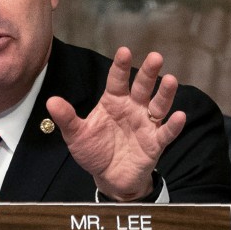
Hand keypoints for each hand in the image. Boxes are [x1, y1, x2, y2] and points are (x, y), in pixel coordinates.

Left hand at [46, 47, 185, 200]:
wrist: (109, 178)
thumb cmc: (94, 151)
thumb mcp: (76, 135)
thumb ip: (67, 118)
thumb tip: (51, 101)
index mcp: (113, 102)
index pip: (117, 81)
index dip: (121, 67)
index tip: (124, 51)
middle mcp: (132, 108)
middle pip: (142, 87)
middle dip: (148, 73)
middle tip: (156, 57)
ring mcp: (146, 124)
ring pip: (158, 105)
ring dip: (165, 93)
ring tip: (171, 80)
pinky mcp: (155, 143)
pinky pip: (166, 132)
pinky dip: (173, 125)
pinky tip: (179, 116)